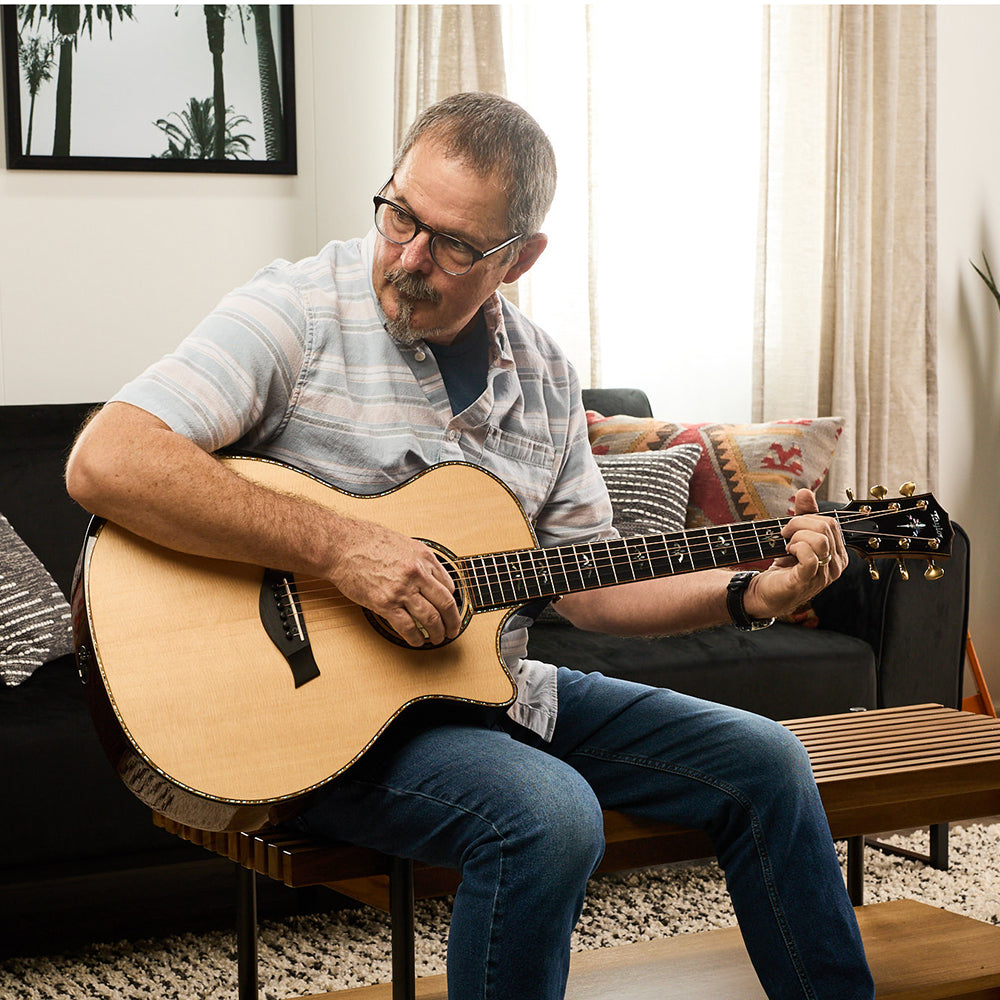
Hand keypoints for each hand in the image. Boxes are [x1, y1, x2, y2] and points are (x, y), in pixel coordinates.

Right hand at [326, 519, 461, 647]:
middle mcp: (417, 573)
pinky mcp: (385, 603)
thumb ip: (420, 560)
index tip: (449, 609)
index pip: (449, 585)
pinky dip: (415, 637)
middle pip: (445, 604)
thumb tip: (432, 576)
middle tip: (453, 630)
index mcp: (424, 557)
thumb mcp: (404, 543)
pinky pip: (407, 626)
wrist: (341, 546)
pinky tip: (417, 641)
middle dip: (453, 621)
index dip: (452, 601)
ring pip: (430, 618)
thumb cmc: (367, 541)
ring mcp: (402, 589)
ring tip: (437, 638)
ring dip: (437, 632)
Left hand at [743, 489, 847, 619]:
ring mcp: (824, 575)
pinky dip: (796, 548)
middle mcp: (837, 564)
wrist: (766, 592)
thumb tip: (806, 491)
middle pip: (826, 527)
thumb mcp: (795, 536)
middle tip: (784, 535)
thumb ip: (803, 515)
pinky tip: (788, 552)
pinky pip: (810, 556)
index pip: (831, 523)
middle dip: (799, 523)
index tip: (789, 528)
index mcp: (838, 553)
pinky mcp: (808, 580)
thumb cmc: (784, 565)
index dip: (807, 518)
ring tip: (787, 545)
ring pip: (820, 539)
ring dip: (797, 536)